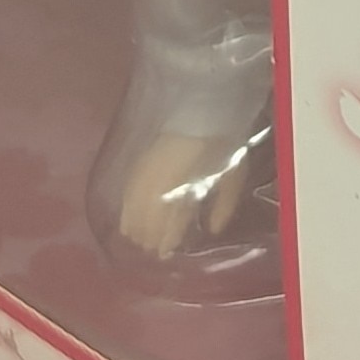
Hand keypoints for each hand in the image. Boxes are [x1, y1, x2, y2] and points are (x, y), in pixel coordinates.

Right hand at [116, 132, 253, 258]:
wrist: (207, 107)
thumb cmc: (225, 142)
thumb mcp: (234, 174)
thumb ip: (224, 204)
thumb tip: (213, 230)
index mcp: (188, 186)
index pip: (173, 219)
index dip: (168, 237)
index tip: (164, 252)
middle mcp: (164, 182)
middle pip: (152, 216)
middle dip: (150, 235)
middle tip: (149, 249)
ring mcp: (150, 170)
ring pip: (136, 204)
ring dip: (135, 223)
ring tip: (133, 237)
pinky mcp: (144, 159)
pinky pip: (130, 188)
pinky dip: (127, 204)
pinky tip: (126, 215)